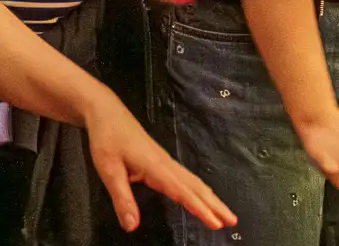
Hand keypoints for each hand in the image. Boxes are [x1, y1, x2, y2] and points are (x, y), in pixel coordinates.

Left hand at [81, 94, 235, 232]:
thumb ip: (122, 198)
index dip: (199, 208)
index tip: (215, 223)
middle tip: (232, 221)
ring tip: (225, 212)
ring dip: (210, 197)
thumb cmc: (106, 138)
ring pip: (193, 181)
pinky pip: (186, 177)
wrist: (106, 111)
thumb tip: (131, 227)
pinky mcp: (161, 159)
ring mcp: (165, 160)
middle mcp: (165, 164)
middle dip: (214, 204)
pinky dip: (199, 188)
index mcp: (155, 167)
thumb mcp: (108, 169)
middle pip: (195, 186)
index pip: (182, 191)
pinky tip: (202, 194)